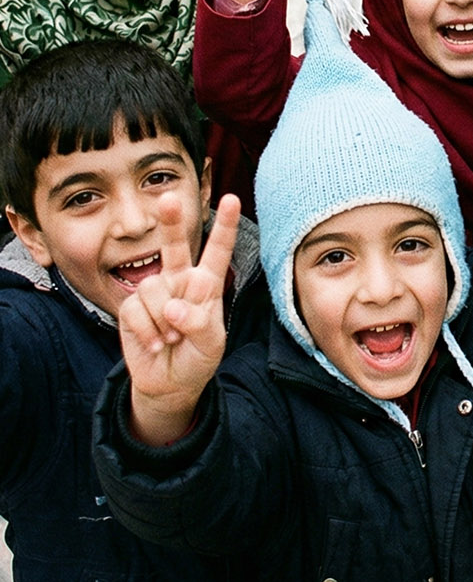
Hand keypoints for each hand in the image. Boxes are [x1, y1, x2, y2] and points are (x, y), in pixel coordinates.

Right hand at [120, 194, 240, 447]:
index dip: (223, 226)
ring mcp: (154, 292)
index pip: (217, 252)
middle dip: (171, 222)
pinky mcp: (131, 308)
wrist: (170, 383)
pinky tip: (156, 344)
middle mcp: (179, 281)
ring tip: (172, 338)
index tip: (231, 199)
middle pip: (175, 246)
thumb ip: (198, 321)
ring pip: (155, 290)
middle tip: (169, 198)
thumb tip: (173, 307)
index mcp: (207, 284)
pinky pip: (136, 311)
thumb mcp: (211, 342)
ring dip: (164, 320)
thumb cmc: (198, 357)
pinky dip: (148, 331)